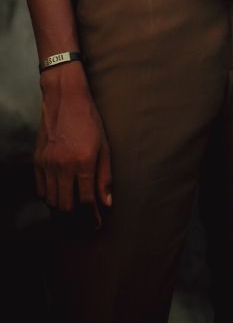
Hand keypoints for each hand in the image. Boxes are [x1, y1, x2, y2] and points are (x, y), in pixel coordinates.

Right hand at [35, 64, 111, 225]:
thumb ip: (105, 175)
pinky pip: (40, 190)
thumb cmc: (89, 120)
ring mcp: (47, 164)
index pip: (86, 201)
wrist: (64, 98)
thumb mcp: (104, 145)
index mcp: (83, 162)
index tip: (96, 224)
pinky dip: (49, 199)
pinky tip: (59, 198)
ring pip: (51, 201)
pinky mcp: (37, 161)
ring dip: (62, 211)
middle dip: (76, 219)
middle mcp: (63, 166)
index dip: (91, 216)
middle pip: (65, 206)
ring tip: (73, 214)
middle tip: (84, 223)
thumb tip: (106, 202)